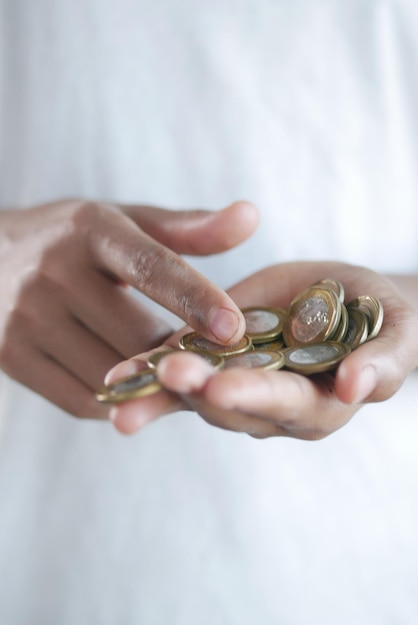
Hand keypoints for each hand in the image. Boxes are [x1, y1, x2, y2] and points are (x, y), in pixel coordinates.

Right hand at [0, 199, 257, 417]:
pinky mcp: (9, 356)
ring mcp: (24, 318)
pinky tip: (131, 386)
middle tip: (213, 366)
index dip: (195, 298)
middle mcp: (52, 272)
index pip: (149, 266)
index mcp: (89, 230)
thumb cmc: (72, 240)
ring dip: (150, 384)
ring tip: (175, 376)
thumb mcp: (123, 221)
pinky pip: (81, 400)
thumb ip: (187, 227)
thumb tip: (252, 217)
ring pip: (111, 375)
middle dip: (179, 356)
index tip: (234, 329)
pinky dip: (117, 401)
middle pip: (135, 336)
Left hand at [107, 261, 417, 438]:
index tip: (221, 387)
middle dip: (198, 392)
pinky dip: (149, 376)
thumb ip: (384, 359)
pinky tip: (118, 376)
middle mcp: (273, 408)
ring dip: (161, 392)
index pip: (286, 406)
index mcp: (319, 403)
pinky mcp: (215, 367)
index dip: (255, 397)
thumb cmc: (378, 316)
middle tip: (165, 374)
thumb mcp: (395, 330)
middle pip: (232, 407)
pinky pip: (181, 377)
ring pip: (197, 398)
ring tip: (123, 383)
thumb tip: (356, 387)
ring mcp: (240, 389)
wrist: (347, 300)